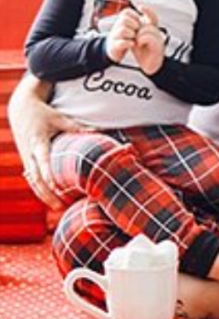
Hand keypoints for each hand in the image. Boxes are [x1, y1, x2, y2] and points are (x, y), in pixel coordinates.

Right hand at [8, 74, 83, 207]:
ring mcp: (26, 158)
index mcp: (38, 142)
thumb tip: (97, 130)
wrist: (21, 109)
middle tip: (60, 206)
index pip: (43, 162)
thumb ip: (76, 127)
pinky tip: (49, 200)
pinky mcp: (26, 160)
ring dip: (43, 195)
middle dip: (47, 193)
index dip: (48, 175)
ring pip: (32, 181)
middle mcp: (30, 153)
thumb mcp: (59, 118)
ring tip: (57, 208)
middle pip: (36, 178)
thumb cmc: (43, 113)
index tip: (55, 187)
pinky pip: (32, 178)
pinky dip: (39, 189)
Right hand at [105, 8, 140, 63]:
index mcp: (121, 20)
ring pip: (122, 30)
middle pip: (124, 20)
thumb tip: (141, 6)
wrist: (122, 50)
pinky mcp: (114, 47)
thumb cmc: (133, 35)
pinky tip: (133, 44)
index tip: (138, 23)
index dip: (135, 16)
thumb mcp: (142, 25)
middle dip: (134, 24)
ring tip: (134, 37)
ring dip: (131, 33)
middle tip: (137, 30)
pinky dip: (128, 43)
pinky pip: (120, 43)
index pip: (126, 12)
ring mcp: (114, 37)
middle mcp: (116, 27)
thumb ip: (148, 16)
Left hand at [132, 5, 164, 74]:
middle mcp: (157, 33)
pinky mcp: (158, 47)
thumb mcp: (136, 39)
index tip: (140, 7)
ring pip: (147, 29)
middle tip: (135, 37)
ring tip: (138, 42)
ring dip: (139, 35)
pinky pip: (149, 37)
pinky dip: (143, 40)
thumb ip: (135, 29)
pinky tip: (141, 44)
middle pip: (146, 23)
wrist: (149, 67)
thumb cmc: (143, 54)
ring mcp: (159, 40)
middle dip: (137, 28)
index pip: (152, 16)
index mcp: (152, 30)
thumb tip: (130, 18)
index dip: (147, 11)